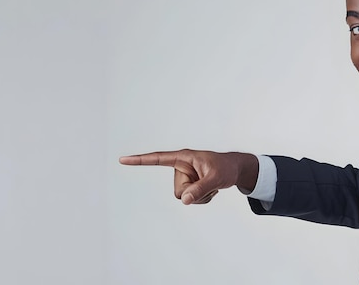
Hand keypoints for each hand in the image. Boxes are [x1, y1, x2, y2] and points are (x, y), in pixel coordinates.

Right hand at [119, 149, 258, 204]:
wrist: (234, 170)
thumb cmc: (226, 168)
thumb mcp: (216, 178)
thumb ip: (200, 189)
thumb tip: (183, 200)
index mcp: (183, 157)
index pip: (157, 159)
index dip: (140, 160)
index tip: (123, 159)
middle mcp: (180, 167)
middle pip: (178, 190)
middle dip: (195, 192)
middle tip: (210, 182)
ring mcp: (183, 177)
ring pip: (183, 197)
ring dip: (199, 196)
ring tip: (211, 185)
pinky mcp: (188, 185)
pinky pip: (189, 200)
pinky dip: (202, 198)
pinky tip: (211, 189)